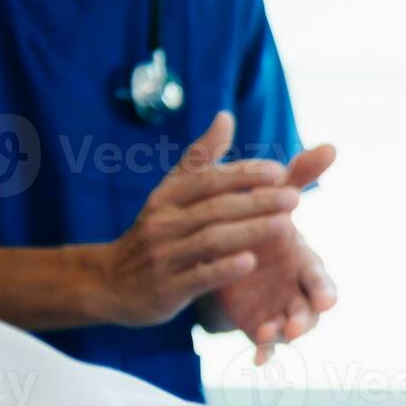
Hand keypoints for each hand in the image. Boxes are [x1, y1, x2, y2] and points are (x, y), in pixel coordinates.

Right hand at [88, 113, 298, 326]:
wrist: (111, 283)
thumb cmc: (155, 233)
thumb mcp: (171, 193)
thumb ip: (200, 159)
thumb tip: (226, 117)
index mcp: (167, 196)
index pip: (209, 179)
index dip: (245, 174)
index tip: (281, 171)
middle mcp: (163, 222)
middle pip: (216, 208)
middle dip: (257, 202)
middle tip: (295, 197)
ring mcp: (163, 256)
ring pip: (211, 240)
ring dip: (250, 231)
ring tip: (286, 225)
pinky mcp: (166, 289)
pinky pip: (198, 276)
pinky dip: (224, 268)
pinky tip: (251, 262)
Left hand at [204, 143, 338, 364]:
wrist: (225, 248)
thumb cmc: (256, 220)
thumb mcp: (272, 197)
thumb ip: (300, 175)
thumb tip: (331, 145)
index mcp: (302, 260)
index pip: (320, 279)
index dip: (322, 290)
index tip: (324, 301)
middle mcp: (296, 288)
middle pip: (311, 310)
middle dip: (308, 319)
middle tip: (299, 326)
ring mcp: (279, 308)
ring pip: (291, 328)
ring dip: (286, 335)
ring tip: (277, 336)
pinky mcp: (259, 325)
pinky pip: (266, 344)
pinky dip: (265, 351)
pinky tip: (259, 359)